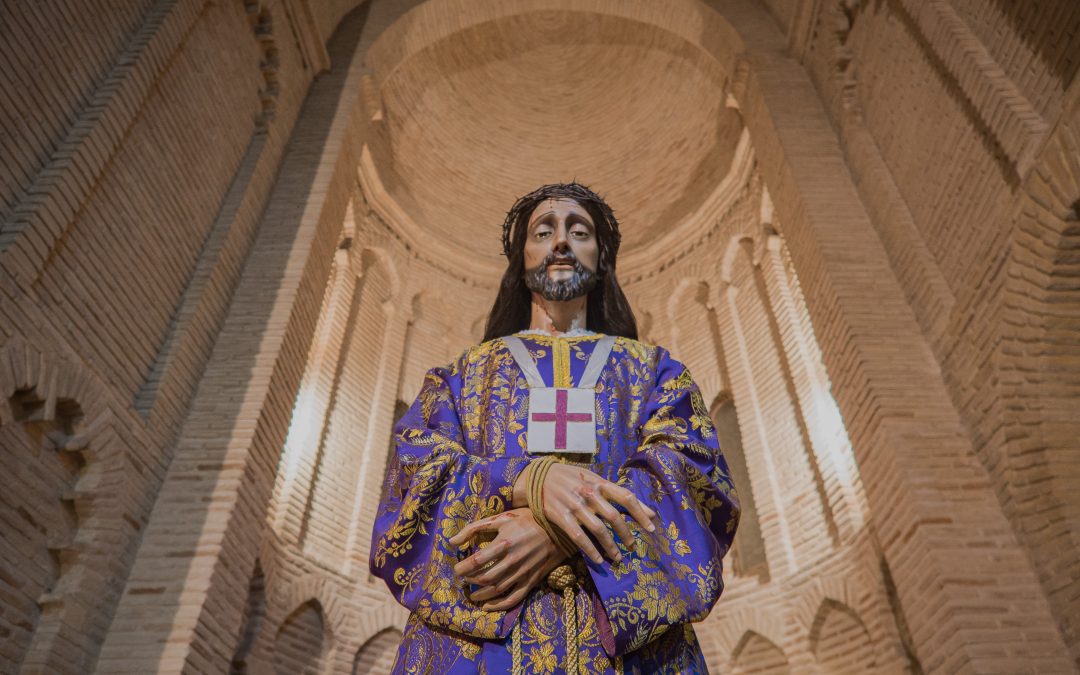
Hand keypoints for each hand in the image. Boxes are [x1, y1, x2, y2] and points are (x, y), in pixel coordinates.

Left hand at [448, 508, 564, 610]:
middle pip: (485, 577)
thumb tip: (452, 541)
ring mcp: (523, 572)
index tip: (456, 569)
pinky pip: (514, 597)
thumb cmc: (527, 519)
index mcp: (504, 542)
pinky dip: (500, 605)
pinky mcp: (532, 580)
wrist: (558, 529)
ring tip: (472, 594)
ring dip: (481, 594)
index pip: (477, 560)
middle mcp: (513, 560)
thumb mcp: (501, 518)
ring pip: (497, 589)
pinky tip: (488, 606)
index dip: (463, 568)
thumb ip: (475, 528)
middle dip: (470, 581)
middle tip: (463, 580)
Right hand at [538, 463, 657, 564]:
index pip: (626, 497)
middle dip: (626, 535)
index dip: (641, 513)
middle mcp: (589, 494)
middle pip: (614, 517)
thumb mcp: (593, 478)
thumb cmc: (571, 478)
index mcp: (599, 483)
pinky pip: (579, 537)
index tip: (652, 528)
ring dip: (611, 546)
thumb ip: (615, 492)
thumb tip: (643, 507)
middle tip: (633, 548)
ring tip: (618, 558)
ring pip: (599, 530)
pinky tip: (598, 560)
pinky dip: (591, 550)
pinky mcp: (561, 516)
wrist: (539, 476)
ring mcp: (575, 505)